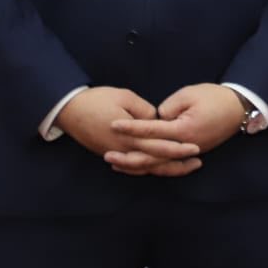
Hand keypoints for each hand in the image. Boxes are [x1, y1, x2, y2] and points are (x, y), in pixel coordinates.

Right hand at [54, 86, 201, 176]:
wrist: (69, 109)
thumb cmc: (98, 100)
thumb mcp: (126, 97)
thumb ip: (145, 111)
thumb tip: (159, 121)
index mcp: (130, 136)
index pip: (159, 146)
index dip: (178, 148)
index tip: (195, 147)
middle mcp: (124, 150)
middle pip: (155, 162)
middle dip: (177, 163)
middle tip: (197, 161)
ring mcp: (116, 154)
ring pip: (144, 168)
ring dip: (165, 169)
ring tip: (184, 167)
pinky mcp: (110, 154)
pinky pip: (132, 167)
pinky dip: (147, 170)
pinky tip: (158, 169)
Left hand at [106, 82, 244, 173]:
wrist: (239, 108)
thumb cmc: (215, 97)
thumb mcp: (190, 94)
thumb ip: (168, 107)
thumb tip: (155, 118)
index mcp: (183, 130)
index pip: (151, 130)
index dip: (131, 127)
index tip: (113, 124)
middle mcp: (184, 146)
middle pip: (152, 155)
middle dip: (128, 155)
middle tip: (106, 154)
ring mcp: (188, 152)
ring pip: (158, 164)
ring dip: (137, 165)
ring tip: (116, 163)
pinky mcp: (190, 153)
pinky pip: (167, 163)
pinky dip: (152, 165)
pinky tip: (138, 164)